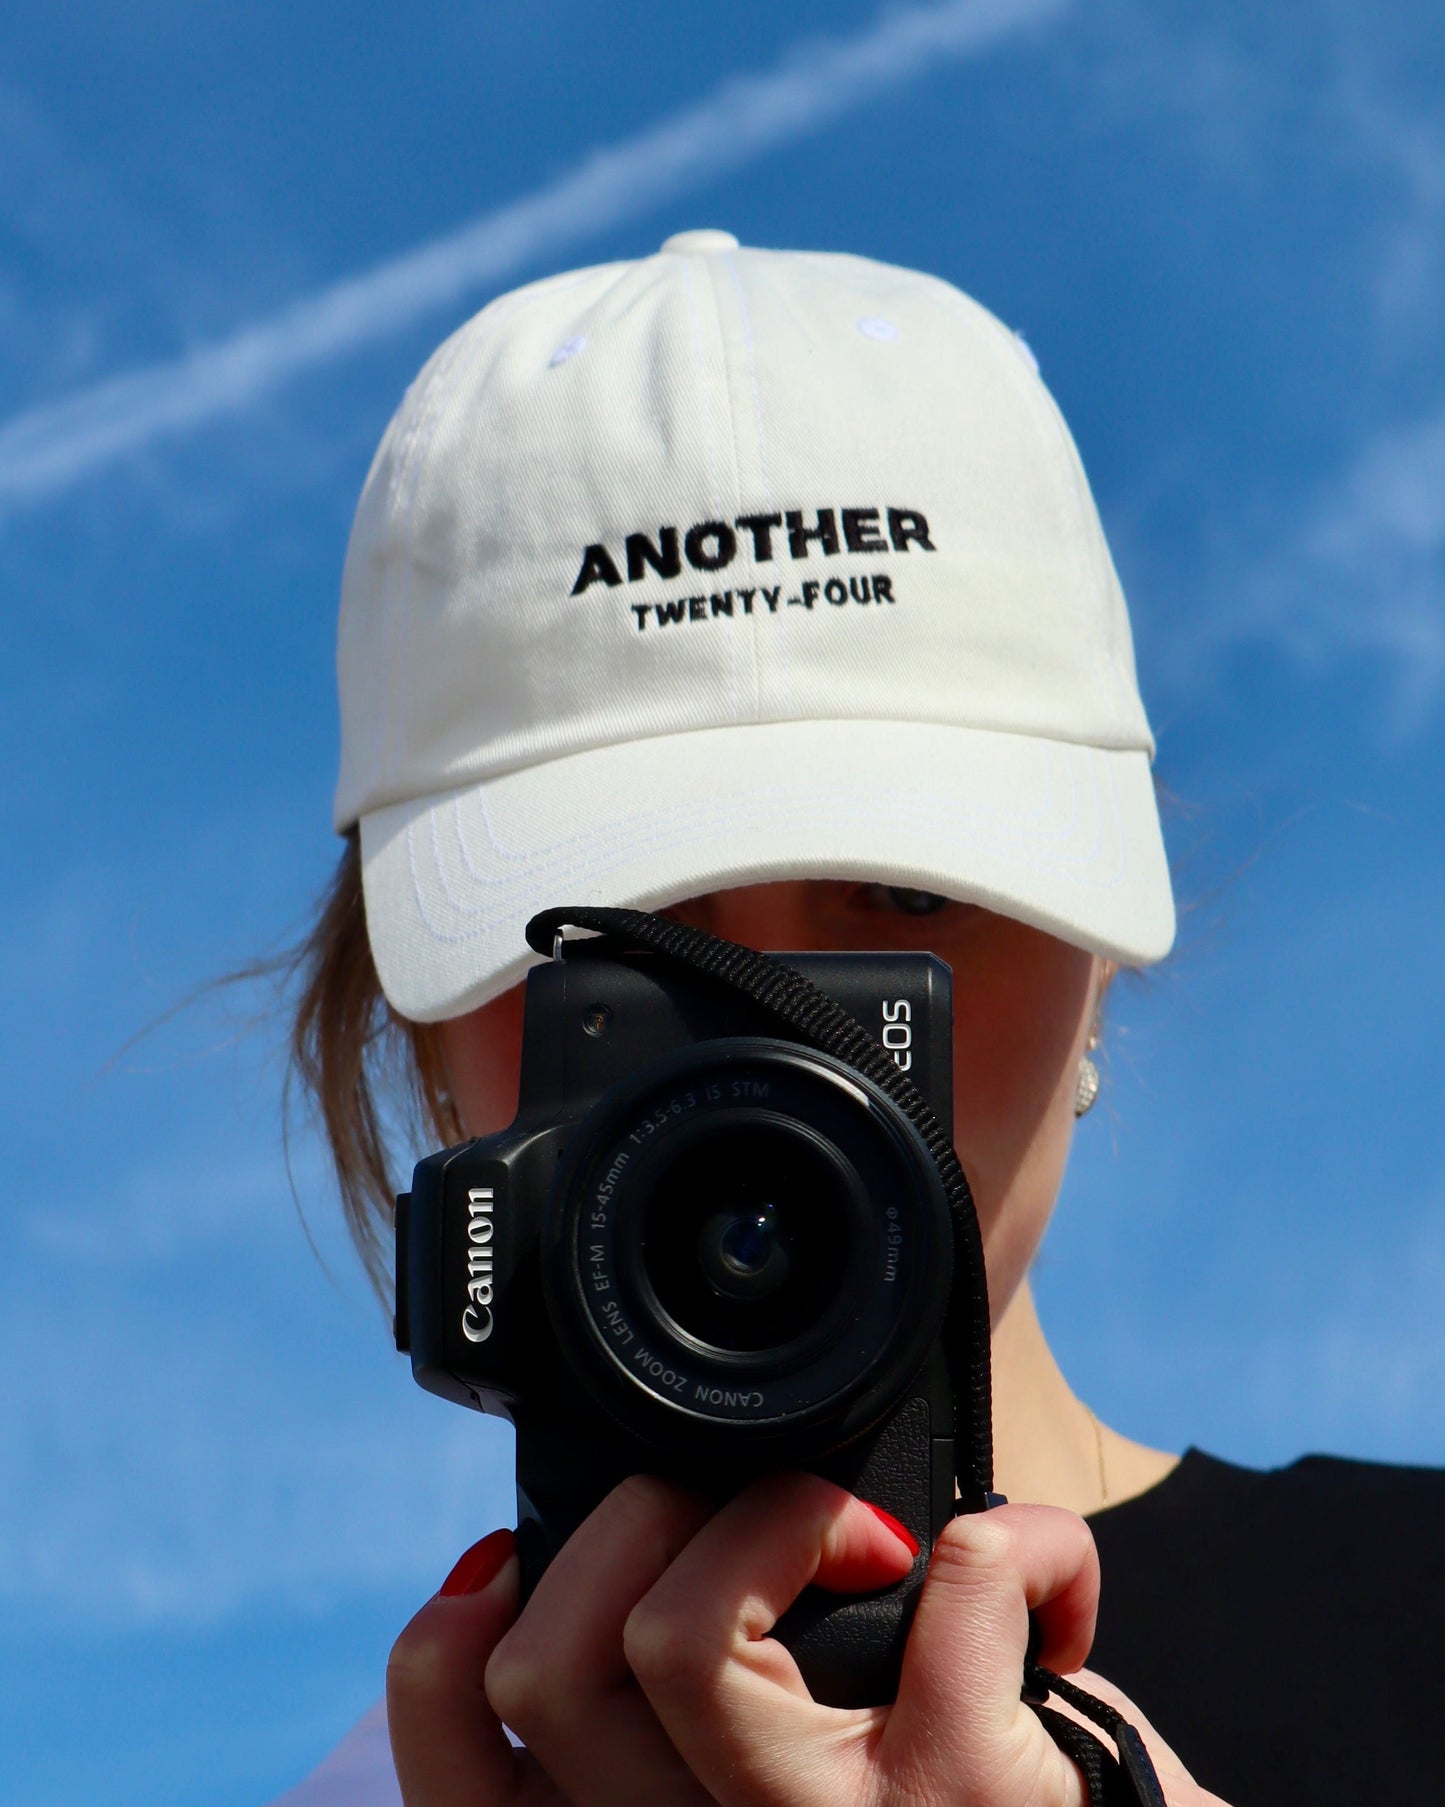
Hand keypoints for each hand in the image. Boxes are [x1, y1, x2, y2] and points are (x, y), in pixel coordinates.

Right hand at [386, 1474, 1225, 1805]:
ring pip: (682, 1632)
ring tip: (869, 1540)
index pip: (459, 1770)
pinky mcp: (965, 1795)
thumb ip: (693, 1706)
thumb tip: (610, 1536)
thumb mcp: (776, 1786)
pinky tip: (1036, 1579)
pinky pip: (953, 1583)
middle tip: (733, 1516)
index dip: (443, 1648)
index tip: (504, 1560)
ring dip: (787, 1510)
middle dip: (629, 1521)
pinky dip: (1015, 1537)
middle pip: (549, 1671)